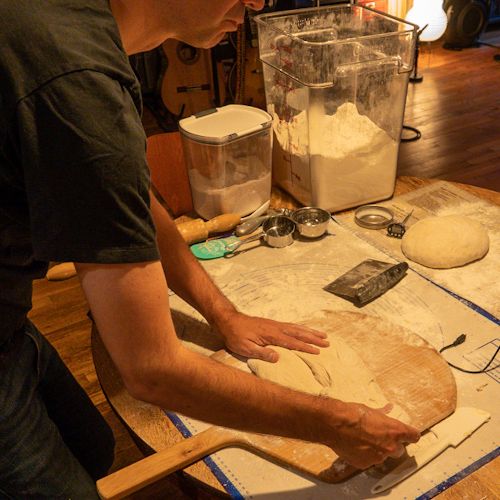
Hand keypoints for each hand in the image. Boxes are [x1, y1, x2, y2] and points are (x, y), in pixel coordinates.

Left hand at [214, 311, 328, 361]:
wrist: (228, 320)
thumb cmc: (235, 336)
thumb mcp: (245, 348)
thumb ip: (261, 353)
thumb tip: (278, 358)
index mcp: (271, 335)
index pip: (292, 342)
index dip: (305, 347)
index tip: (318, 351)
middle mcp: (276, 328)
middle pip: (298, 333)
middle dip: (313, 338)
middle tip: (327, 342)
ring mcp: (275, 325)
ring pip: (297, 328)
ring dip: (310, 332)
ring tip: (323, 335)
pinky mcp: (272, 324)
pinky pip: (291, 326)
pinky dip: (301, 328)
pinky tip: (305, 330)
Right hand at [326, 402, 419, 468]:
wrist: (335, 424)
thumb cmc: (352, 414)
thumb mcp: (370, 410)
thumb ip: (381, 414)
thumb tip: (386, 410)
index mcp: (394, 431)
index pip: (414, 436)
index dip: (411, 435)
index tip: (409, 435)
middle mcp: (390, 446)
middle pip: (400, 450)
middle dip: (392, 445)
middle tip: (381, 437)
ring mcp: (378, 457)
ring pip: (383, 456)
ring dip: (377, 450)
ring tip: (363, 440)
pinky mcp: (365, 464)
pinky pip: (368, 461)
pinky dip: (364, 456)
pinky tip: (355, 446)